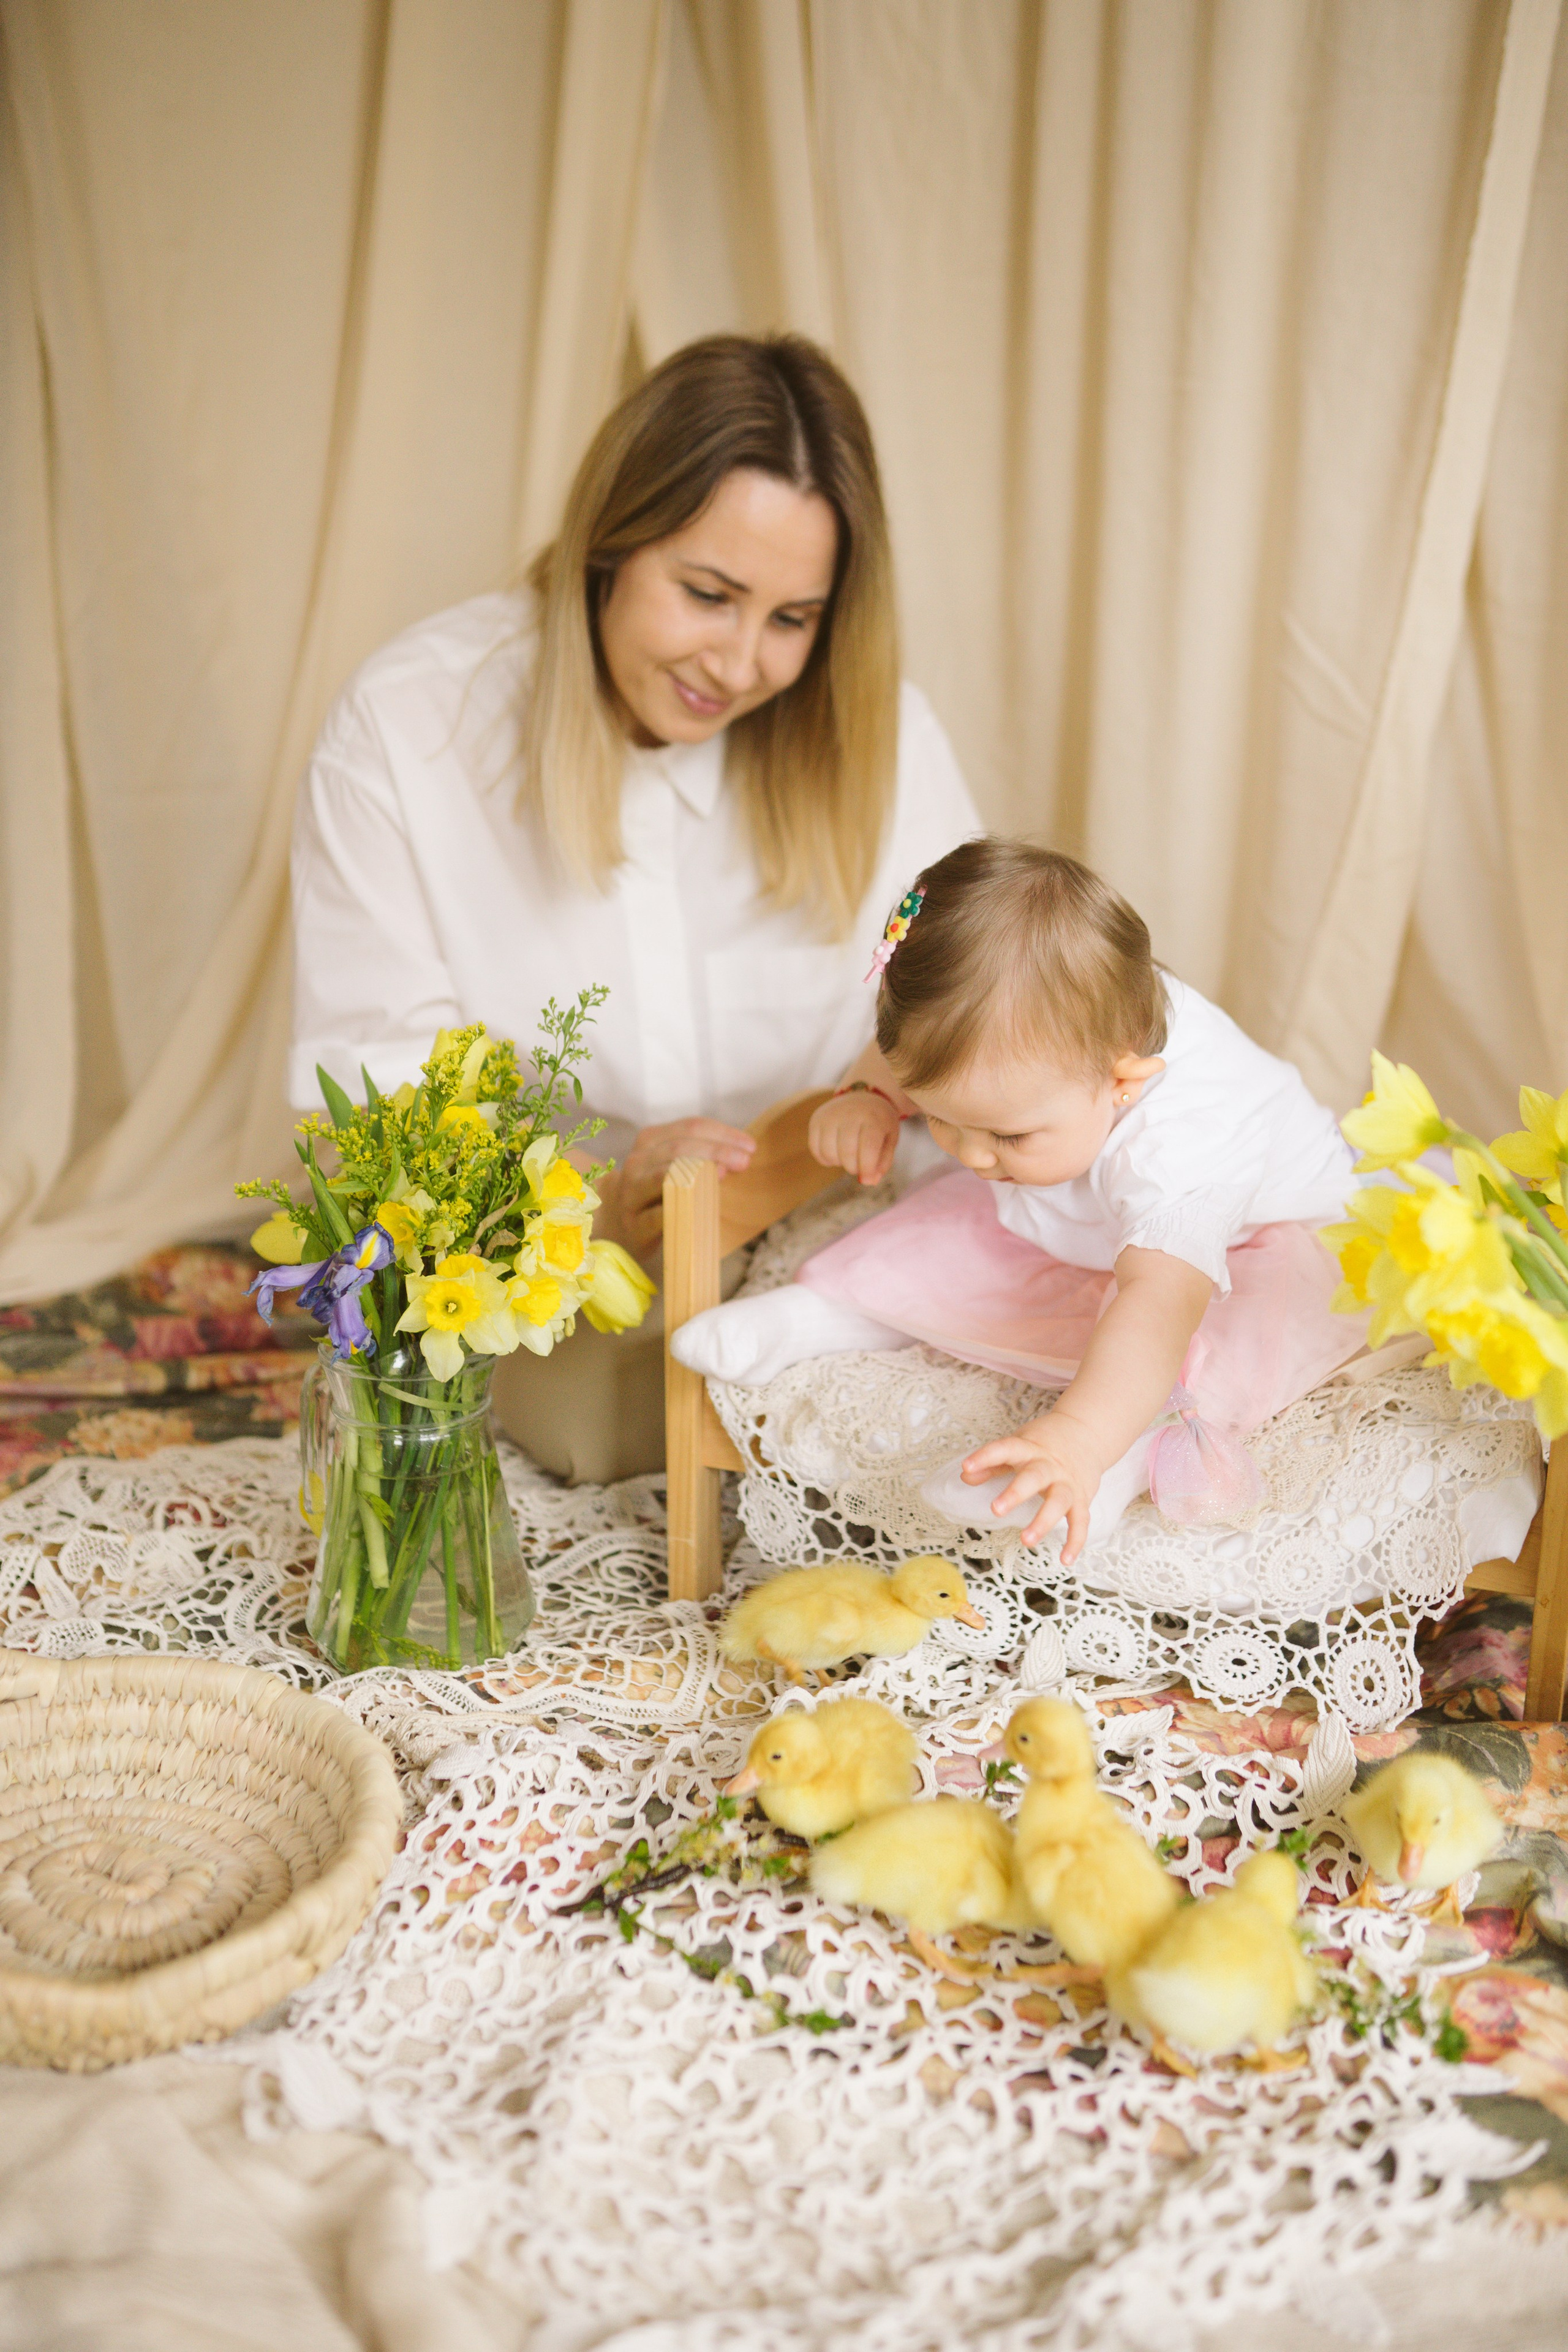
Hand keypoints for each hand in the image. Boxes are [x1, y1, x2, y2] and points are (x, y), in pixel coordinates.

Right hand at [595, 1118, 755, 1260]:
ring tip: (727, 1174)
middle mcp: (637, 1161)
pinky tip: (701, 1205)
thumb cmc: (655, 1192)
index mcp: (650, 1140)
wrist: (614, 1222)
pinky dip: (681, 1205)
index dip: (723, 1133)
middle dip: (717, 1150)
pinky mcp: (634, 1224)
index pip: (690, 1127)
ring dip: (700, 1172)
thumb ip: (699, 1155)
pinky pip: (658, 1213)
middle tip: (744, 1161)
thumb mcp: (673, 1164)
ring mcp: (632, 1192)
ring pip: (666, 1174)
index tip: (749, 1146)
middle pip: (680, 1147)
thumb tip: (741, 1153)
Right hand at [809, 1090, 900, 1184]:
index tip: (868, 1177)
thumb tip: (868, 1181)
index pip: (868, 1149)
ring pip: (829, 1153)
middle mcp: (850, 1113)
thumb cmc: (878, 1123)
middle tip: (859, 1164)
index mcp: (873, 1118)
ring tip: (848, 1155)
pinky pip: (815, 1149)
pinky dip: (825, 1158)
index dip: (867, 1169)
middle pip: (847, 1153)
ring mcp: (830, 1115)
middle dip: (854, 1167)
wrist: (862, 1096)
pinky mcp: (816, 1119)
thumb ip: (883, 1162)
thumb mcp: (889, 1139)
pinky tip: (836, 1152)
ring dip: (839, 1163)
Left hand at [959, 1409, 1106, 1562]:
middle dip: (1016, 1493)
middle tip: (996, 1510)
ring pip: (1058, 1501)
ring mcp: (1067, 1482)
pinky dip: (1075, 1541)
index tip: (966, 1466)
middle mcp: (1049, 1466)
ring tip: (1026, 1541)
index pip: (1006, 1449)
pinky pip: (1081, 1521)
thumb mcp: (1019, 1447)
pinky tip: (1065, 1560)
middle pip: (1034, 1477)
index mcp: (1029, 1449)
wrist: (1088, 1431)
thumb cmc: (1045, 1444)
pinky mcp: (1082, 1498)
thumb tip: (965, 1476)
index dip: (986, 1457)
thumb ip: (993, 1463)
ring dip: (1043, 1522)